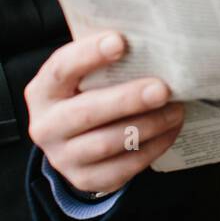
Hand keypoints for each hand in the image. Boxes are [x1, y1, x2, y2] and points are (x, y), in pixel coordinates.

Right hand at [24, 32, 184, 194]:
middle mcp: (46, 126)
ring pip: (107, 143)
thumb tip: (150, 42)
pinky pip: (123, 167)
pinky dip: (152, 148)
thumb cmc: (88, 94)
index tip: (120, 42)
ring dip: (148, 125)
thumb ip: (105, 62)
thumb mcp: (85, 76)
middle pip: (86, 112)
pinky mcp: (86, 179)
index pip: (61, 69)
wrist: (76, 140)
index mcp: (43, 91)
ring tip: (176, 109)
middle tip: (162, 89)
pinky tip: (171, 130)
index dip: (89, 55)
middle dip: (127, 99)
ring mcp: (63, 157)